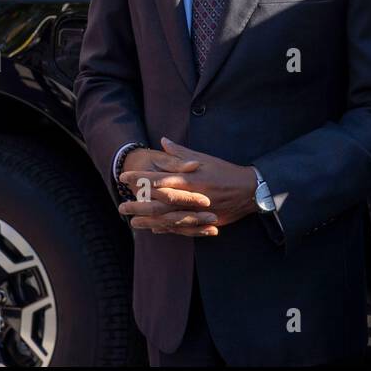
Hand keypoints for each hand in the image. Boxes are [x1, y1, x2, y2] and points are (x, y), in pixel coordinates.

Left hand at [118, 138, 259, 232]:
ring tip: (132, 222)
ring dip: (149, 220)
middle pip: (159, 202)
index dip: (140, 178)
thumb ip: (180, 153)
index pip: (159, 178)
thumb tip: (163, 142)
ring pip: (168, 218)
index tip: (123, 177)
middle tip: (121, 206)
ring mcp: (197, 211)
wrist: (250, 190)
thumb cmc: (224, 171)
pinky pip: (181, 227)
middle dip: (139, 204)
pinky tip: (154, 229)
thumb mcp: (203, 158)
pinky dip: (167, 229)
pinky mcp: (203, 222)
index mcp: (189, 178)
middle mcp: (191, 196)